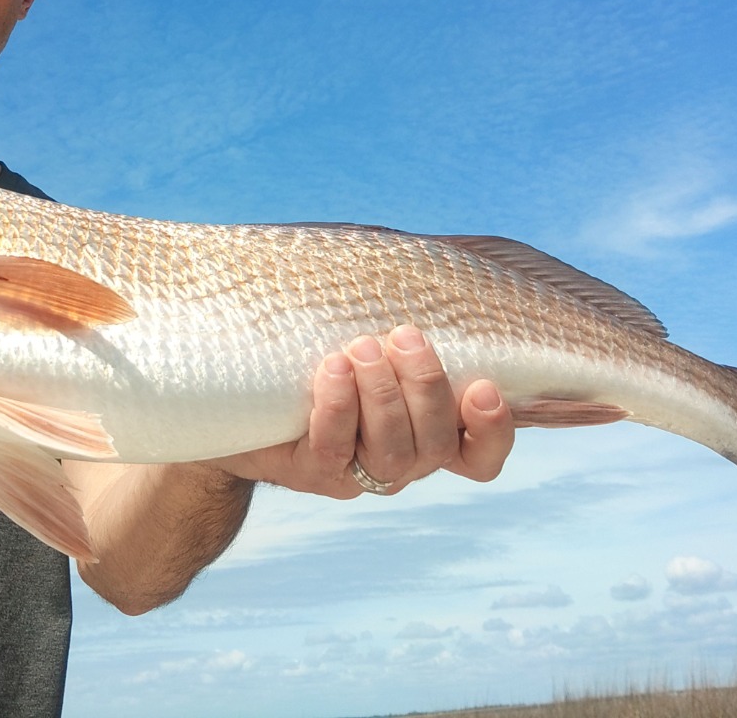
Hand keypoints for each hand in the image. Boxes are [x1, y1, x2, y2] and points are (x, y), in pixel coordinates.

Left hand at [218, 325, 513, 497]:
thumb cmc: (321, 349)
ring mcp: (359, 474)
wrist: (245, 389)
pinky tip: (333, 369)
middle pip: (435, 444)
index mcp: (428, 432)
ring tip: (362, 347)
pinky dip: (339, 408)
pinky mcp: (314, 474)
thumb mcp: (368, 331)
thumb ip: (402, 318)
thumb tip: (423, 261)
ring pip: (392, 452)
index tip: (482, 387)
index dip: (491, 431)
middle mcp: (403, 461)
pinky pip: (335, 450)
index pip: (479, 456)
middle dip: (426, 387)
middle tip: (404, 336)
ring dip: (382, 396)